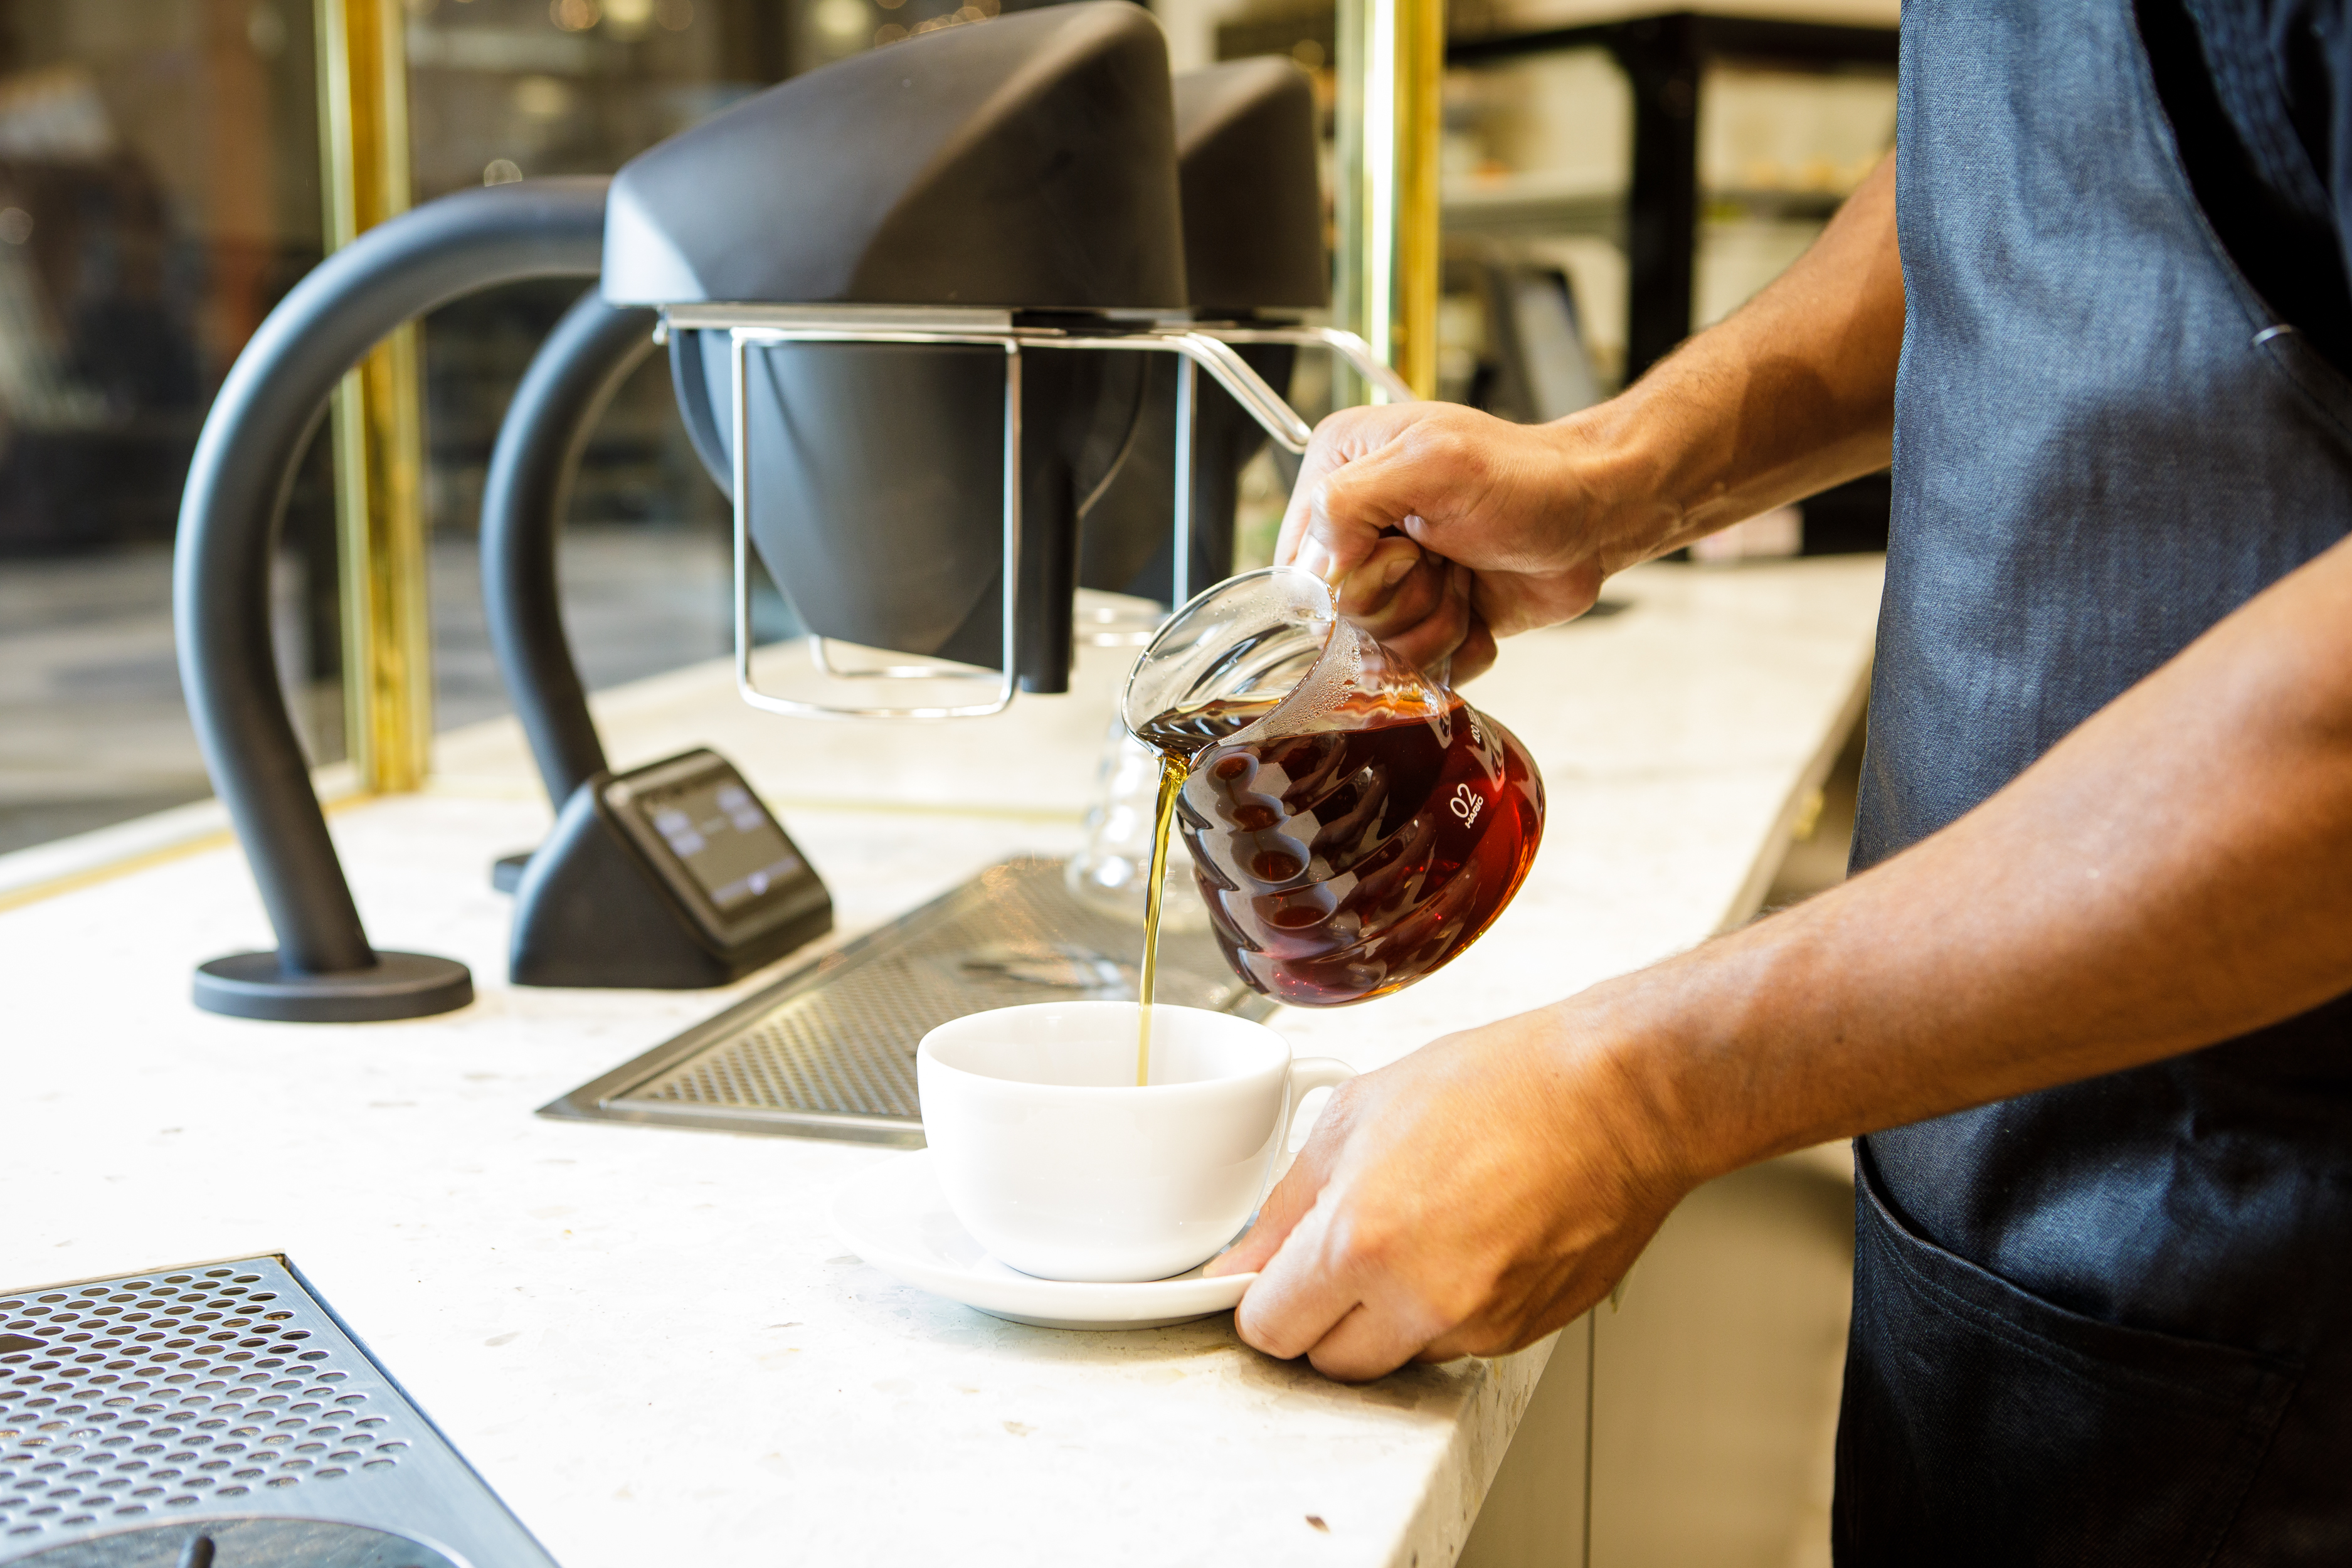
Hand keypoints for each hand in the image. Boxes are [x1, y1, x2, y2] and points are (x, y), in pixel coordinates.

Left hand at [1205, 1003, 1689, 1381]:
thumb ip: (1286, 1203)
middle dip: (1320, 1315)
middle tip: (1341, 1251)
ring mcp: (1479, 1324)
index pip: (1270, 1328)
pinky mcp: (1524, 1332)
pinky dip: (1448, 1309)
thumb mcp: (1358, 1113)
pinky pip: (1457, 1344)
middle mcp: (1420, 1299)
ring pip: (1395, 1356)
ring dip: (1387, 1315)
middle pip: (1328, 1361)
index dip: (1262, 1299)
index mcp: (1362, 1241)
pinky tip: (1469, 1240)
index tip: (1272, 1277)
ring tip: (1421, 1230)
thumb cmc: (1501, 1084)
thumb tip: (1243, 1259)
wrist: (1618, 1097)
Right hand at [1274, 401, 1663, 679]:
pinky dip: (1458, 650)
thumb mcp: (1434, 464)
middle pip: (1338, 621)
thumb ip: (1351, 501)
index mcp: (1337, 475)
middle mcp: (1354, 532)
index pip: (1297, 570)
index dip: (1353, 581)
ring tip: (1466, 579)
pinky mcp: (1423, 623)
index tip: (1408, 551)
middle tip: (1446, 559)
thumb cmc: (1527, 479)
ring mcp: (1389, 582)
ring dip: (1436, 626)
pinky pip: (1417, 672)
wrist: (1595, 517)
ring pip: (1378, 655)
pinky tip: (1479, 609)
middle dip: (1404, 602)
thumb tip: (1316, 572)